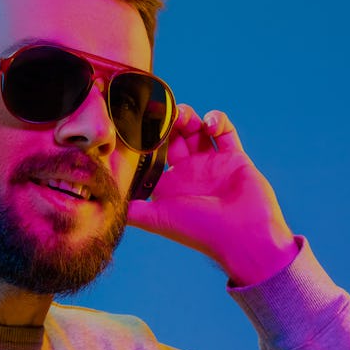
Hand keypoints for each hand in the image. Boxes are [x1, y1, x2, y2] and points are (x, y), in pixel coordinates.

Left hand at [126, 104, 298, 285]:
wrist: (243, 236)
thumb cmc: (200, 230)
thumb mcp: (159, 219)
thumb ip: (133, 211)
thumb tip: (106, 204)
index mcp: (169, 184)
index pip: (153, 154)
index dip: (146, 138)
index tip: (138, 122)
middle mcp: (189, 172)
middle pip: (174, 137)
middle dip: (168, 122)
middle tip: (162, 112)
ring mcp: (212, 163)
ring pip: (197, 130)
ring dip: (189, 118)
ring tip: (184, 116)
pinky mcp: (235, 158)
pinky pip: (226, 132)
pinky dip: (217, 121)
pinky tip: (209, 123)